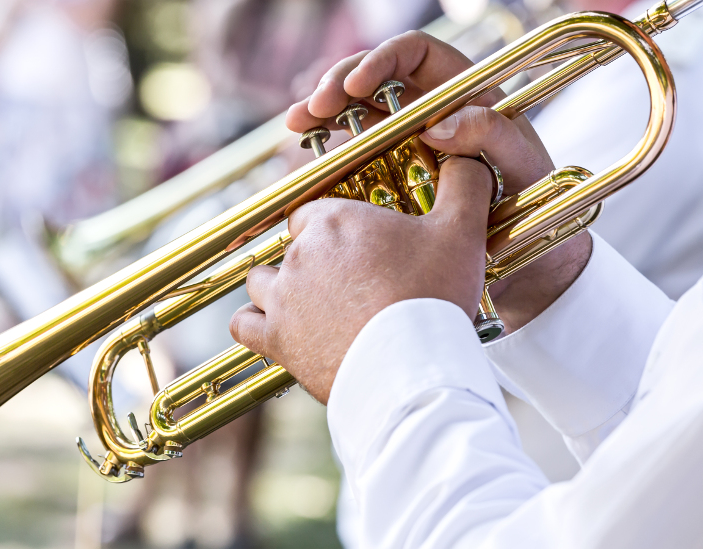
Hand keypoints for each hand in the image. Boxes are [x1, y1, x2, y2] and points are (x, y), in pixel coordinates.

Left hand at [230, 158, 492, 403]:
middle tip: (352, 283)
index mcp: (334, 220)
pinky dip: (254, 325)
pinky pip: (243, 325)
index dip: (335, 228)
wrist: (412, 368)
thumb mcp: (461, 230)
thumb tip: (464, 158)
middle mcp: (299, 254)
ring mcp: (282, 298)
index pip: (314, 212)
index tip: (358, 247)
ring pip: (261, 281)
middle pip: (293, 248)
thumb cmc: (433, 295)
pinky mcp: (276, 340)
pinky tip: (274, 329)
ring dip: (280, 288)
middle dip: (317, 261)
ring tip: (313, 304)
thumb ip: (463, 184)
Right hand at [287, 30, 591, 332]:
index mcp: (463, 94)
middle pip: (373, 80)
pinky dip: (327, 152)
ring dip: (321, 114)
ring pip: (354, 115)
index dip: (381, 60)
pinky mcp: (388, 181)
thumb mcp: (524, 167)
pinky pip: (351, 158)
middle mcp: (428, 114)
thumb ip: (492, 135)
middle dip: (337, 85)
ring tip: (297, 126)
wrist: (526, 267)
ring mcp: (405, 147)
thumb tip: (438, 125)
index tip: (358, 87)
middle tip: (312, 109)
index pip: (416, 55)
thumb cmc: (536, 210)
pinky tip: (308, 155)